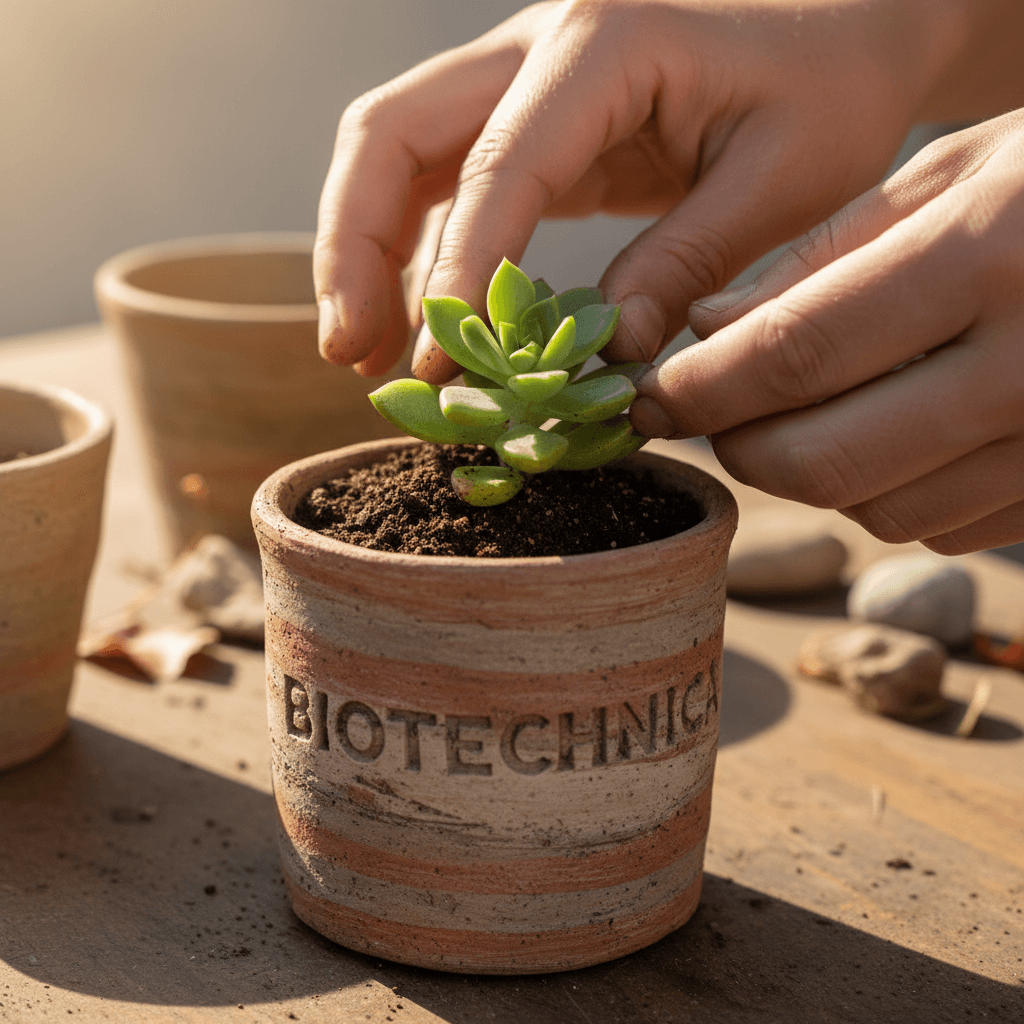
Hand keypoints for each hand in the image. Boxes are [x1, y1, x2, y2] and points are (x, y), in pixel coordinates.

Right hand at [315, 0, 973, 380]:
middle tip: (348, 352)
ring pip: (395, 151)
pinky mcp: (534, 121)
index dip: (457, 275)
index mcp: (603, 42)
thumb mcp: (782, 179)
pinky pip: (443, 178)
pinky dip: (419, 250)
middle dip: (351, 248)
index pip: (495, 167)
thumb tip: (606, 360)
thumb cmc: (832, 83)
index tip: (441, 369)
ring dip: (364, 251)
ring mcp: (524, 78)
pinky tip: (427, 319)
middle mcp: (539, 45)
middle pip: (389, 131)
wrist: (847, 17)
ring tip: (363, 352)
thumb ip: (686, 262)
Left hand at [635, 113, 1023, 552]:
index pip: (795, 354)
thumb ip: (824, 255)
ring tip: (804, 409)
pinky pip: (936, 523)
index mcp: (993, 255)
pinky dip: (882, 491)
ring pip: (872, 508)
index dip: (699, 388)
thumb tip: (707, 329)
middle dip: (739, 443)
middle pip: (821, 460)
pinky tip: (889, 431)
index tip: (649, 395)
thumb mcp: (953, 172)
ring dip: (807, 472)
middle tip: (713, 408)